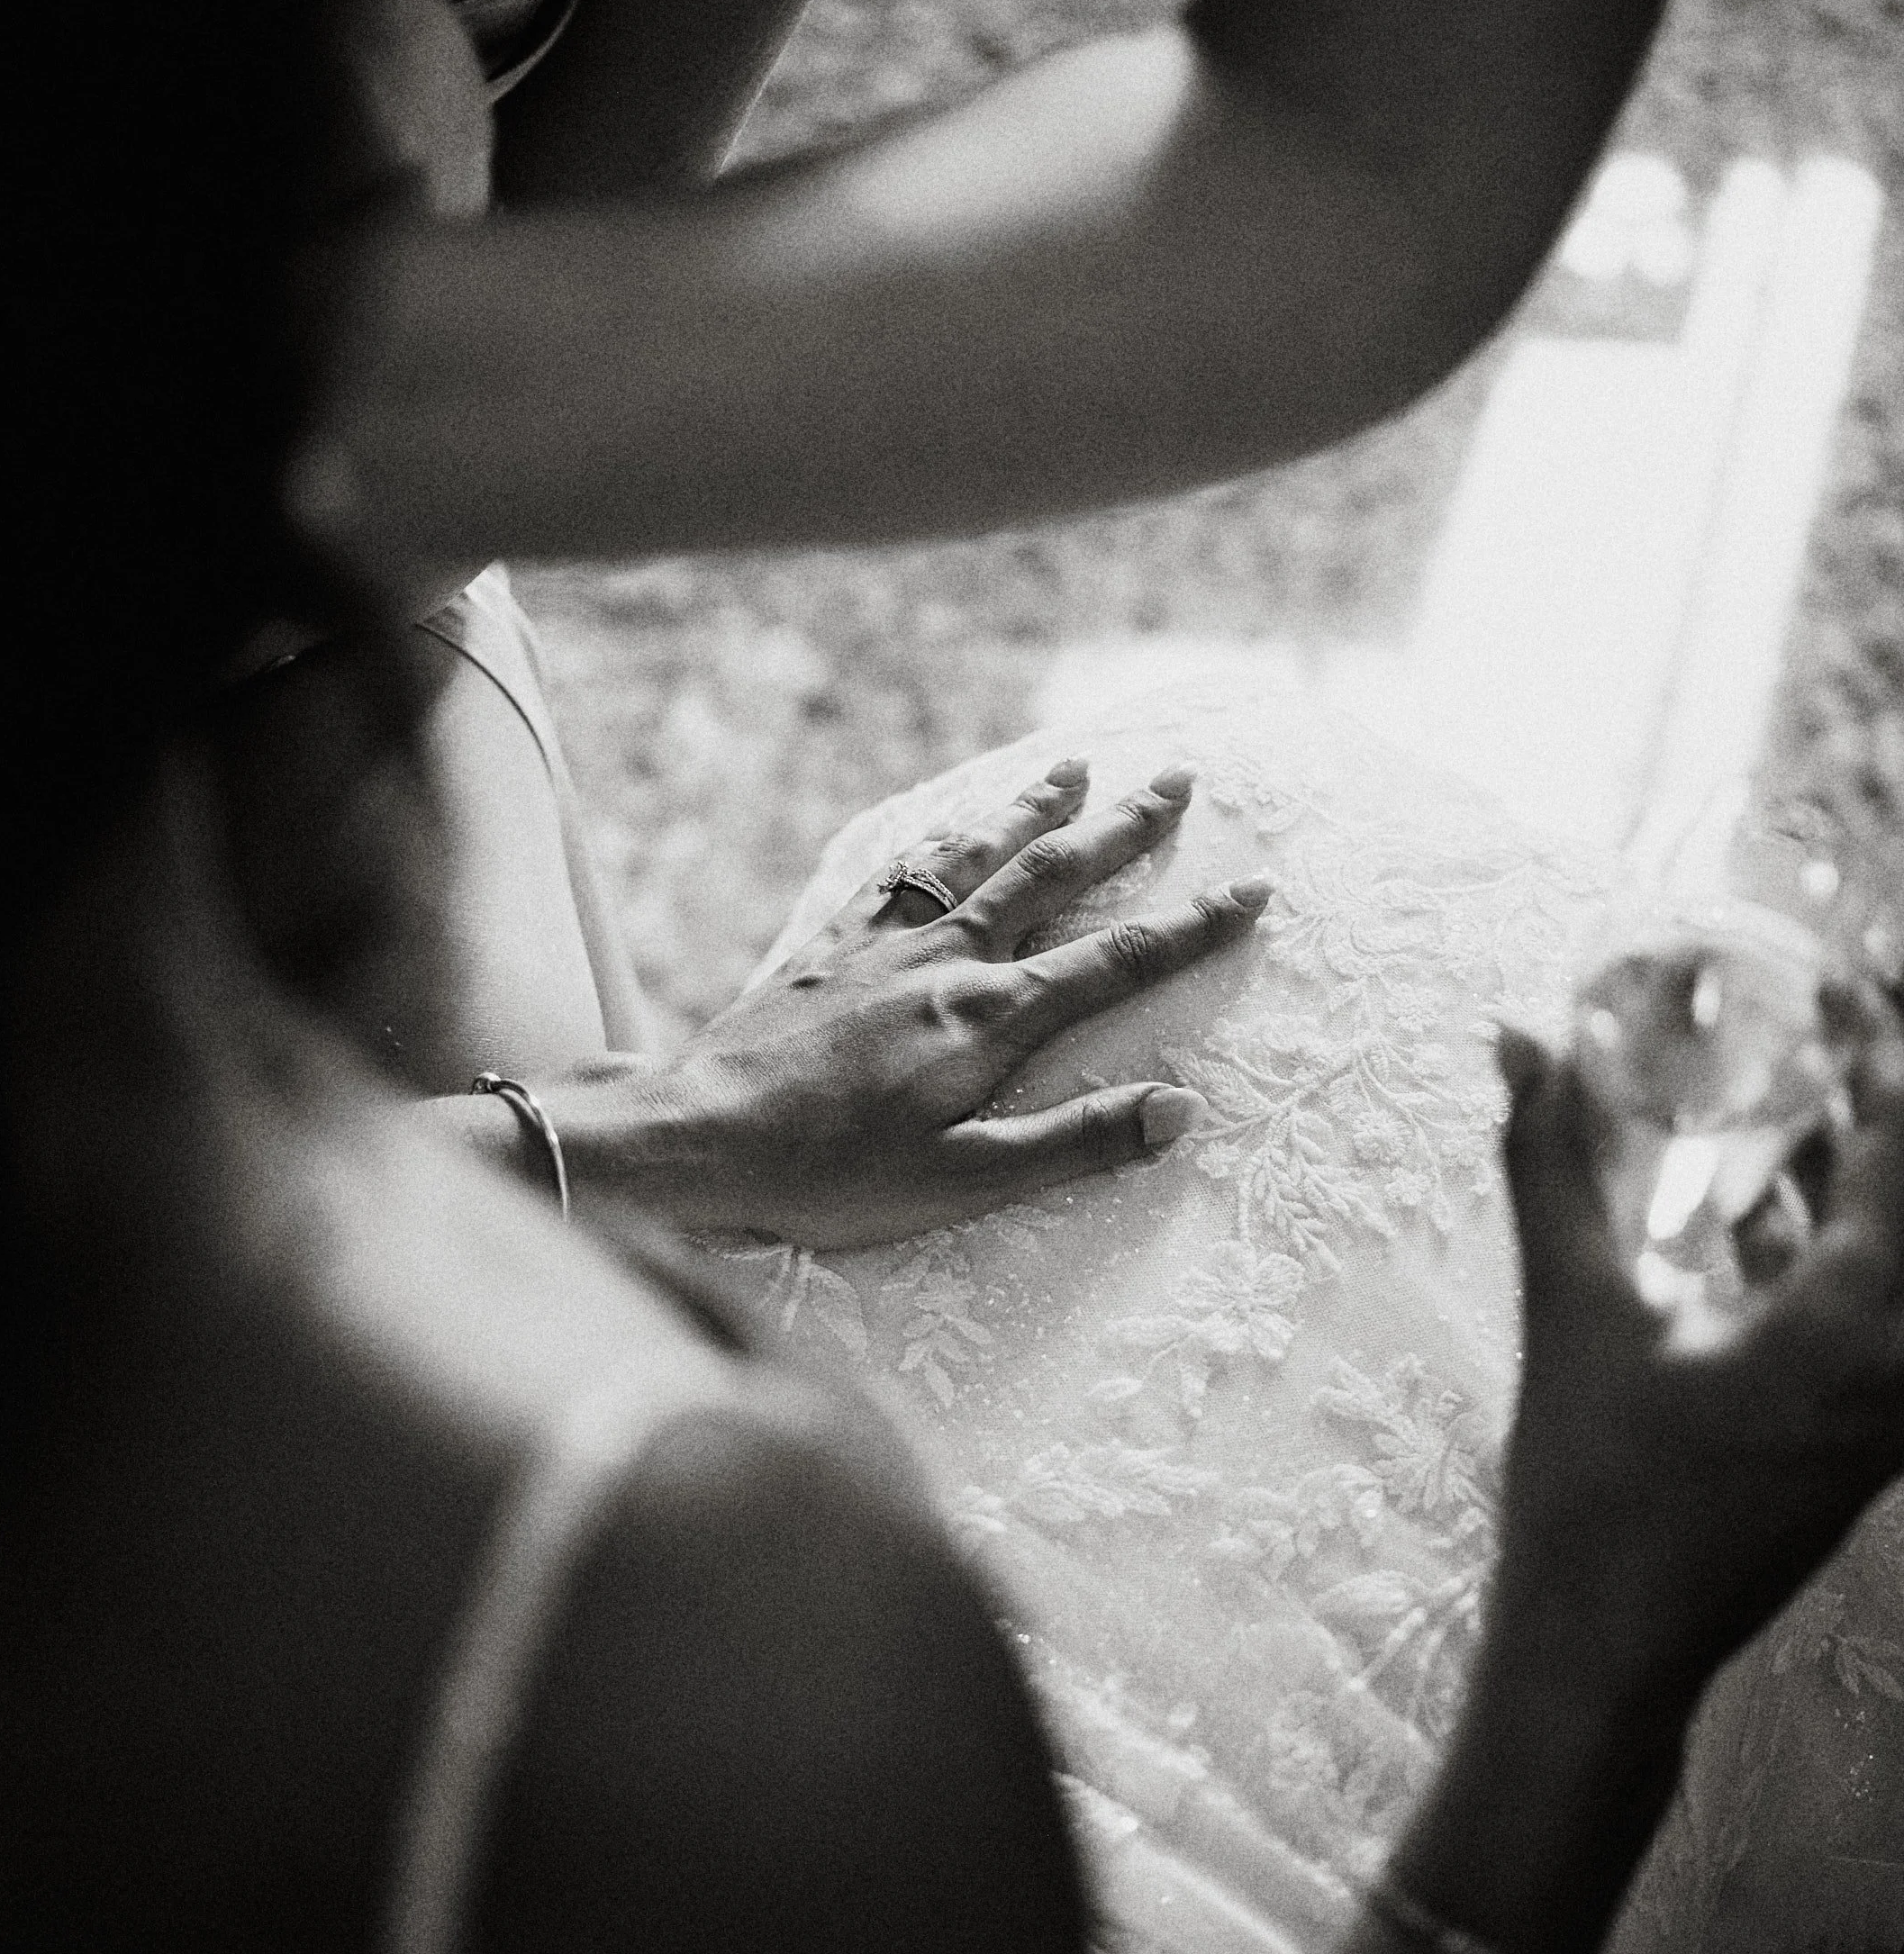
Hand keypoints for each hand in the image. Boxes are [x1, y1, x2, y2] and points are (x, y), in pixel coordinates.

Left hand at [548, 759, 1274, 1248]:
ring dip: (1031, 810)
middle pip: (1052, 875)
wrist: (700, 1135)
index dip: (1192, 927)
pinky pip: (899, 874)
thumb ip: (1075, 1143)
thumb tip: (1179, 1110)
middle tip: (1178, 780)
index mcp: (991, 1020)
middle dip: (1122, 827)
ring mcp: (884, 945)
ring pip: (975, 857)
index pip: (1116, 962)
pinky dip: (938, 842)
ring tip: (1073, 770)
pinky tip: (947, 832)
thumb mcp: (965, 1183)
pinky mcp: (830, 947)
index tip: (1252, 888)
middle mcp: (946, 962)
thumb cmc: (832, 1176)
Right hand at [1489, 1016, 1903, 1728]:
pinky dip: (1835, 1249)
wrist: (1609, 1648)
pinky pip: (1875, 1315)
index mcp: (1853, 1330)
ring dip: (1857, 1178)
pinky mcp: (1862, 1441)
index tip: (1848, 982)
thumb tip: (1518, 1041)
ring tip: (1795, 1101)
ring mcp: (1889, 1415)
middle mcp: (1898, 1370)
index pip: (1903, 1150)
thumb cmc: (1593, 1489)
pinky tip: (1754, 1211)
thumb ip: (1550, 1163)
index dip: (1885, 1050)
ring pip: (1892, 1262)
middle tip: (1827, 1032)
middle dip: (1874, 1111)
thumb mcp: (1570, 1308)